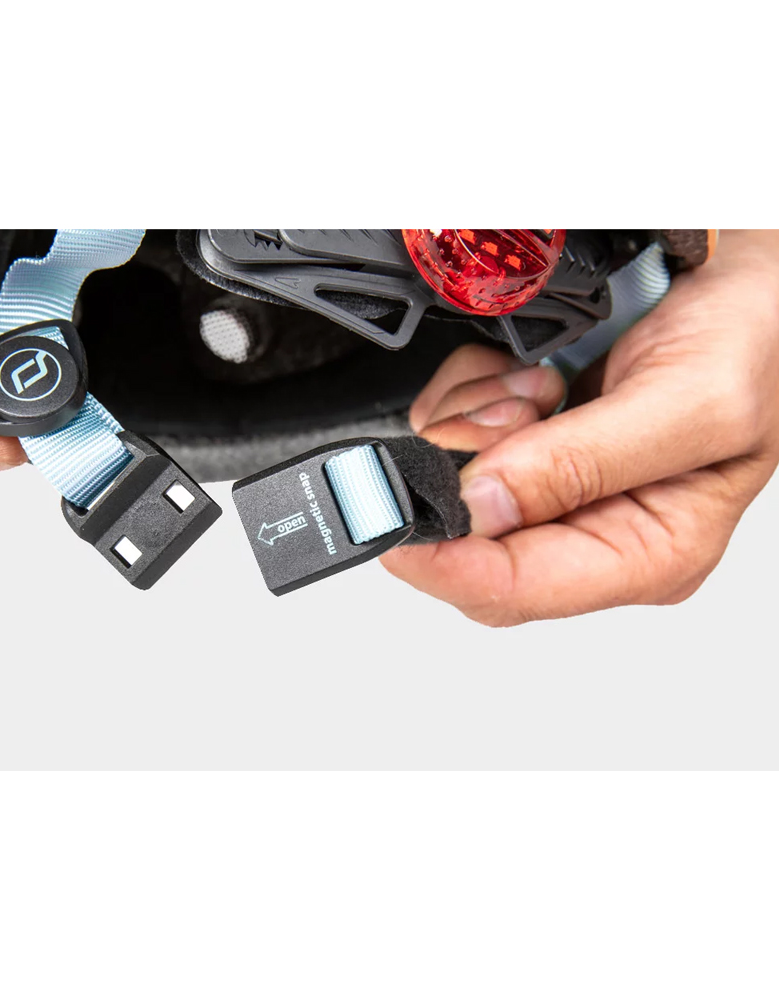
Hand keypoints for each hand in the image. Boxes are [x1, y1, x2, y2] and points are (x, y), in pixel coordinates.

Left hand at [381, 229, 778, 624]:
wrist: (742, 275)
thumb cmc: (753, 340)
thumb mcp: (691, 403)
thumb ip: (583, 463)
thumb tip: (481, 508)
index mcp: (646, 552)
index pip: (518, 591)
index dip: (446, 565)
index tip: (398, 525)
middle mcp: (592, 529)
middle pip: (470, 545)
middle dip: (466, 472)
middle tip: (510, 412)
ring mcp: (553, 484)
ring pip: (451, 480)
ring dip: (475, 422)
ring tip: (537, 385)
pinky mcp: (526, 442)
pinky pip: (452, 432)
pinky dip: (469, 394)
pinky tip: (523, 375)